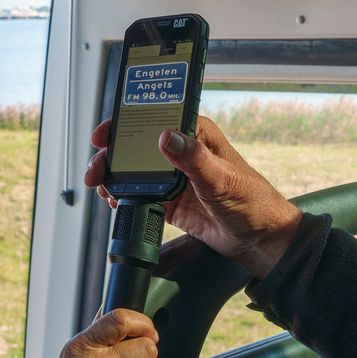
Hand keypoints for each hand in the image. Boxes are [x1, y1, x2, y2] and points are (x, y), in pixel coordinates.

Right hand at [83, 117, 302, 277]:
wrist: (259, 238)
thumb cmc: (252, 202)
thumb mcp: (221, 177)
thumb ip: (193, 157)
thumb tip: (166, 136)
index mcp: (197, 135)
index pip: (156, 118)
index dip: (126, 122)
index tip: (106, 133)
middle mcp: (183, 152)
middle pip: (138, 146)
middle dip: (112, 155)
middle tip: (97, 169)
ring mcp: (175, 177)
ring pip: (135, 171)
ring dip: (115, 178)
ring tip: (102, 188)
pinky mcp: (171, 200)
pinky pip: (140, 194)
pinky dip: (125, 197)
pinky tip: (116, 201)